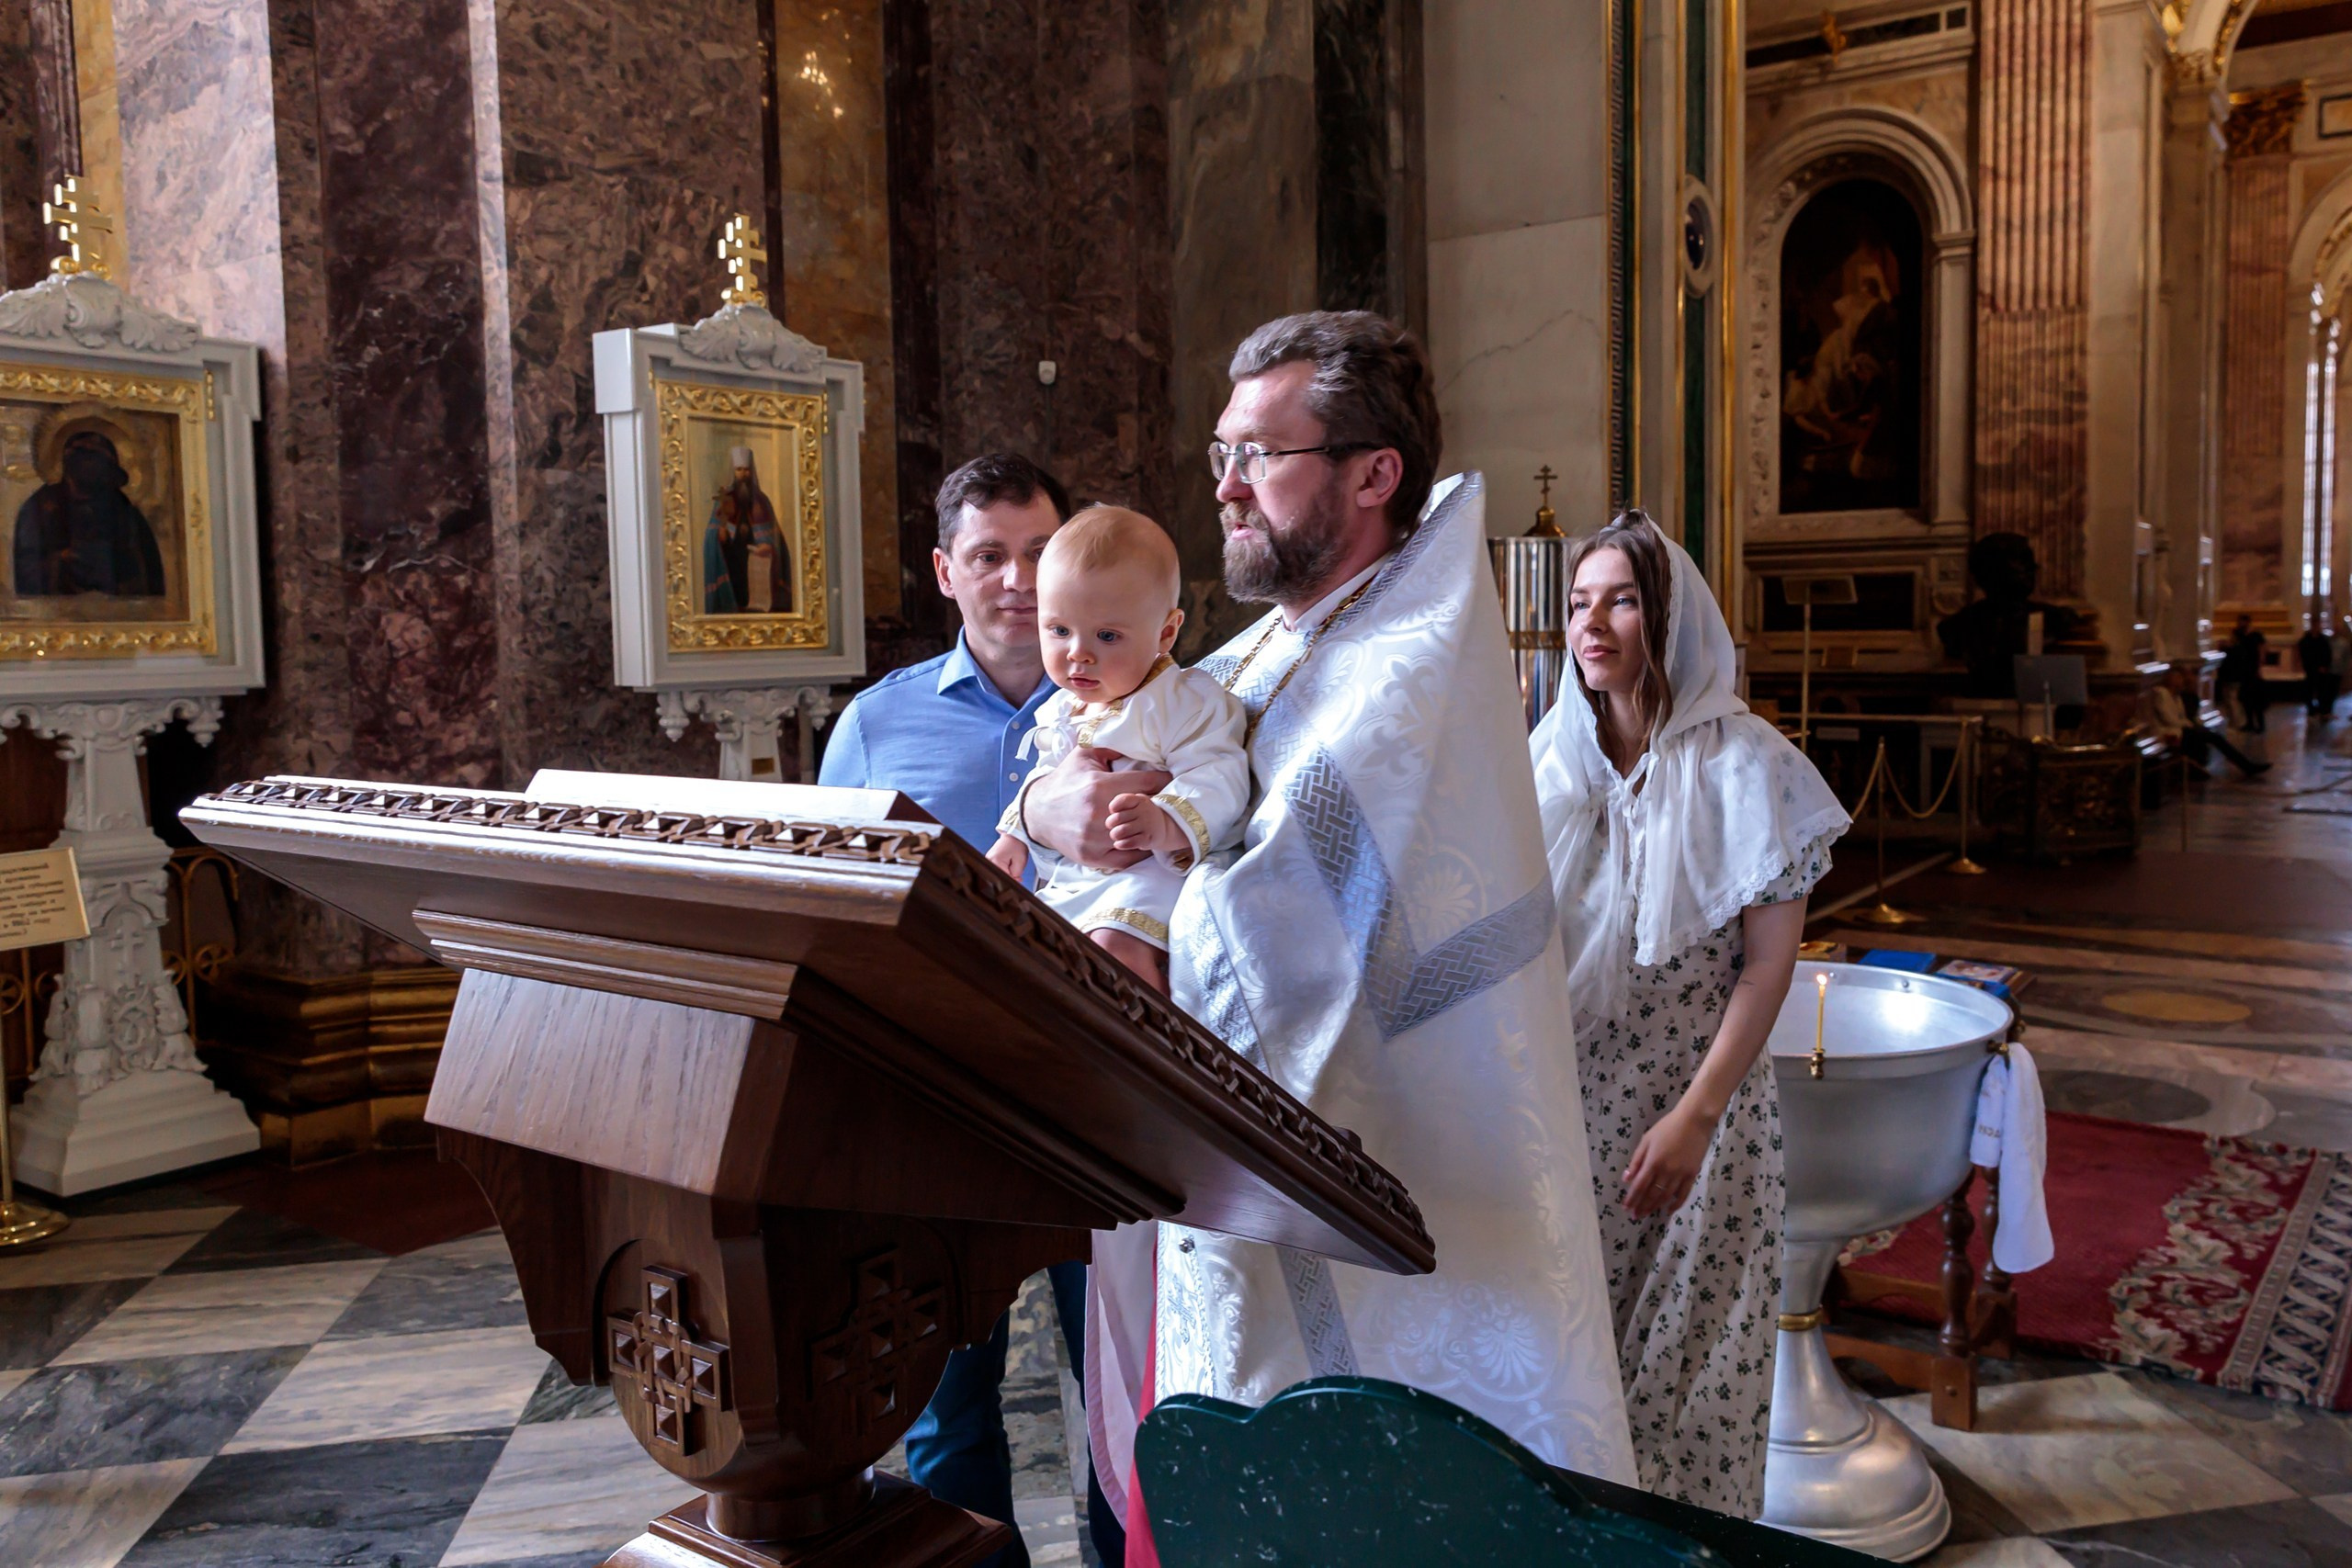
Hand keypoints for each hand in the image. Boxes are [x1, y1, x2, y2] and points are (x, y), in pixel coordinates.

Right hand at [985, 834, 1029, 879]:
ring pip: (999, 873)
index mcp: (995, 861)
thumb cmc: (1017, 844)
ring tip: (1012, 862)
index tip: (1019, 877)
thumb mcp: (1020, 861)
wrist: (1014, 835)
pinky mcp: (990, 859)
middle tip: (1016, 868)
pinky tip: (1008, 863)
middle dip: (1010, 875)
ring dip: (1007, 872)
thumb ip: (1016, 875)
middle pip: (1000, 876)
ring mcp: (987, 860)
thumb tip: (1013, 881)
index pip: (1004, 879)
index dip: (1013, 880)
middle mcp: (988, 860)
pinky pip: (998, 869)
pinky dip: (1004, 868)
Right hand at [1023, 748, 1173, 870]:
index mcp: (1100, 786)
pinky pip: (1126, 857)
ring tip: (1153, 820)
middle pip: (1146, 811)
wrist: (1038, 812)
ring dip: (1147, 828)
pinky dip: (1136, 849)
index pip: (1147, 782)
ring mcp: (1095, 838)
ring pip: (1138, 835)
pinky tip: (1139, 838)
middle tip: (1163, 801)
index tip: (1169, 780)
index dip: (1162, 780)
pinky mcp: (1093, 857)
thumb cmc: (1065, 780)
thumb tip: (1135, 735)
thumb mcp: (1083, 754)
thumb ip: (1110, 745)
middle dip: (1157, 804)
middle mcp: (1098, 814)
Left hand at [1107, 793, 1186, 856]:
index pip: (1122, 801)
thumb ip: (1121, 801)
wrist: (1163, 826)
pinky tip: (1120, 843)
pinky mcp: (1148, 839)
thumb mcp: (1135, 802)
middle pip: (1117, 818)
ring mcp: (1147, 825)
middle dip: (1110, 823)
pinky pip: (1128, 843)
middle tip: (1111, 826)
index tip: (1114, 811)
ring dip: (1114, 834)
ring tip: (1116, 835)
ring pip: (1121, 831)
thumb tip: (1110, 809)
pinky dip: (1120, 844)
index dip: (1113, 807)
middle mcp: (1145, 811)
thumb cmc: (1141, 814)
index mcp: (1140, 800)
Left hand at [1620, 1102, 1714, 1217]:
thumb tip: (1627, 1179)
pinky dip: (1676, 1204)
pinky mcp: (1692, 1175)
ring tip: (1647, 1214)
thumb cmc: (1666, 1127)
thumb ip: (1637, 1160)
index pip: (1639, 1186)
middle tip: (1635, 1216)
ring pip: (1666, 1196)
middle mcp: (1666, 1171)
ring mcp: (1680, 1174)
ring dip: (1655, 1207)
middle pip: (1651, 1194)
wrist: (1693, 1122)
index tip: (1626, 1208)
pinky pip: (1683, 1194)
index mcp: (1653, 1162)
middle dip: (1642, 1206)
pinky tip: (1668, 1210)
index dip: (1632, 1199)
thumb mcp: (1646, 1140)